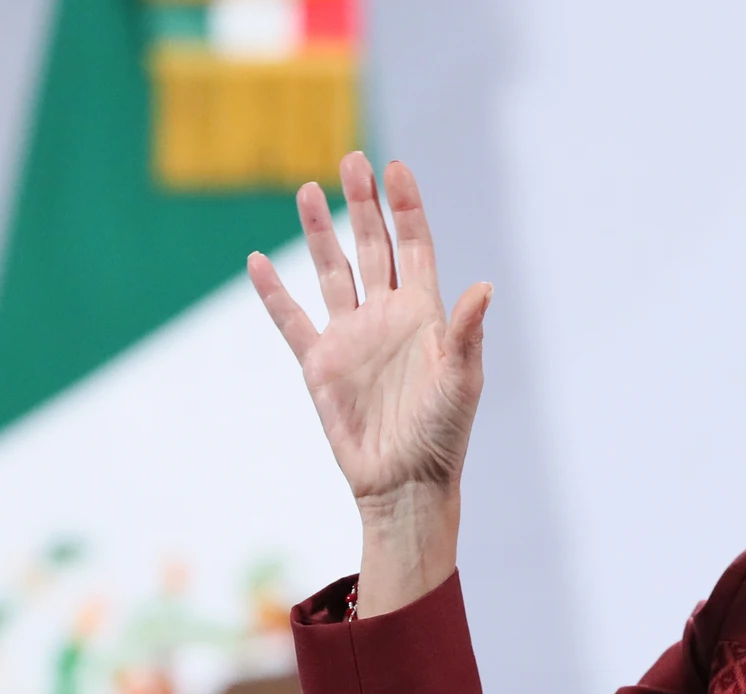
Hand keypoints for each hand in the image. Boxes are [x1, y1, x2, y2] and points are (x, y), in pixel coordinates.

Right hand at [248, 152, 490, 613]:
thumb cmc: (443, 435)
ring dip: (321, 233)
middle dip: (363, 204)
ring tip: (309, 190)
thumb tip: (484, 287)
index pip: (414, 246)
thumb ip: (466, 332)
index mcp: (424, 314)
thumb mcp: (461, 381)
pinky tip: (260, 262)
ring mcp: (350, 338)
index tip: (396, 168)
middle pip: (372, 247)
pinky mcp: (319, 364)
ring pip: (332, 271)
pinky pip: (292, 319)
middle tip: (353, 159)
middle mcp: (386, 317)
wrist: (404, 483)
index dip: (406, 208)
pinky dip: (275, 292)